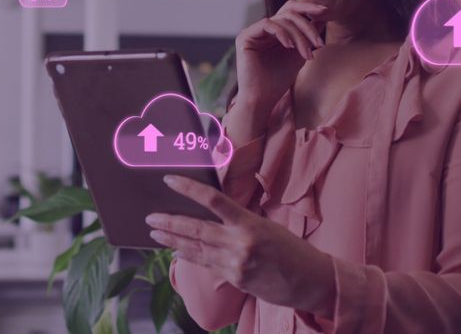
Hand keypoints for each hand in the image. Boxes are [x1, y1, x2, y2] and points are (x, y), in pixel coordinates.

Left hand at [147, 175, 334, 317]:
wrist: (310, 280)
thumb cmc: (290, 249)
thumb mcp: (266, 225)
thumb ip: (238, 221)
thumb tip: (210, 214)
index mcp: (250, 223)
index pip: (213, 200)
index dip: (189, 189)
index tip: (170, 180)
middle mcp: (240, 243)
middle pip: (196, 229)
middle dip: (170, 222)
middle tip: (150, 217)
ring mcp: (235, 264)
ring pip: (195, 249)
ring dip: (172, 240)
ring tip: (155, 232)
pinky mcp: (235, 279)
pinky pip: (206, 264)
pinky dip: (189, 256)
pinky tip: (176, 251)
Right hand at [233, 1, 327, 117]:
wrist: (263, 98)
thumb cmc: (279, 79)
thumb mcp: (300, 54)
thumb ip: (308, 35)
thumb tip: (324, 16)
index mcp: (275, 30)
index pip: (291, 10)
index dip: (308, 7)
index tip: (326, 11)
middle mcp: (263, 28)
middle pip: (289, 12)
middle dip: (307, 25)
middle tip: (319, 43)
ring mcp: (253, 31)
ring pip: (281, 20)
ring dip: (299, 36)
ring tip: (306, 54)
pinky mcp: (245, 37)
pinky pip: (267, 24)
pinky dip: (282, 33)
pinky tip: (289, 47)